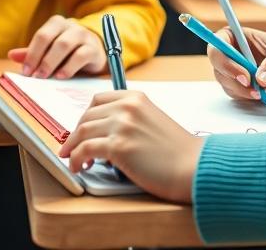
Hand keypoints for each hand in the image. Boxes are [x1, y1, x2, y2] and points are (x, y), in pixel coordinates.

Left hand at [7, 15, 104, 78]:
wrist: (95, 52)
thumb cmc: (68, 51)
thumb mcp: (49, 50)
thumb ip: (32, 52)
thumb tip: (12, 55)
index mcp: (56, 23)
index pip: (41, 35)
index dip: (32, 53)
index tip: (25, 71)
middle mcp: (71, 26)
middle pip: (52, 39)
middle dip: (40, 58)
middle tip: (34, 76)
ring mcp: (84, 36)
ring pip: (65, 45)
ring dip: (52, 62)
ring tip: (45, 76)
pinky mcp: (94, 49)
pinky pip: (81, 56)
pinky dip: (69, 67)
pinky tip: (61, 76)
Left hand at [57, 90, 203, 202]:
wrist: (193, 166)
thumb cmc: (177, 151)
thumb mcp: (153, 121)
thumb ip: (130, 120)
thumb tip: (104, 133)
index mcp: (136, 98)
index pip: (98, 100)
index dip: (85, 116)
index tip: (81, 129)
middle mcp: (127, 107)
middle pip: (87, 116)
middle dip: (75, 134)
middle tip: (71, 147)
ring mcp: (122, 125)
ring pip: (82, 132)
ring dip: (73, 148)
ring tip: (74, 160)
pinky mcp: (118, 147)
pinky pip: (84, 150)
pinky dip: (76, 160)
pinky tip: (79, 167)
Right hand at [209, 26, 265, 101]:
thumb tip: (261, 79)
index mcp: (236, 35)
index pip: (218, 44)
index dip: (225, 60)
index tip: (244, 74)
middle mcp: (231, 51)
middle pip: (218, 65)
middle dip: (233, 78)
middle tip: (252, 86)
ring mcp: (233, 68)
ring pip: (224, 81)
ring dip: (241, 90)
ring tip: (260, 92)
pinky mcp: (238, 83)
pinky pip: (233, 92)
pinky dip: (244, 96)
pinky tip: (259, 94)